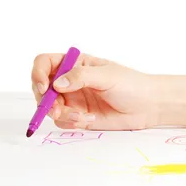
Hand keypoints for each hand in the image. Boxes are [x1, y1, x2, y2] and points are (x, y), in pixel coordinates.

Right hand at [31, 53, 158, 129]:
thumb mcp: (107, 76)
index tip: (44, 88)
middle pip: (41, 88)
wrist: (147, 106)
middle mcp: (71, 81)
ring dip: (62, 114)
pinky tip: (89, 119)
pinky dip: (71, 122)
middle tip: (58, 110)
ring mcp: (73, 98)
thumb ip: (81, 78)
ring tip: (82, 116)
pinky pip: (62, 121)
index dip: (38, 74)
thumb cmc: (131, 84)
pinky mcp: (78, 115)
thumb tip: (56, 84)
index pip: (45, 63)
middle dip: (46, 101)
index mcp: (76, 64)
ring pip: (50, 108)